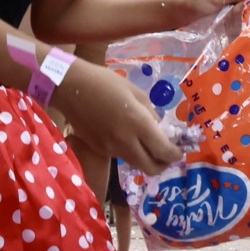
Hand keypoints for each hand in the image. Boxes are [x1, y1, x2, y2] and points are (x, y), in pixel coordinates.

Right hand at [51, 61, 183, 172]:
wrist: (70, 88)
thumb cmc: (105, 83)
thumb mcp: (136, 93)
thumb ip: (150, 114)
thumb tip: (159, 129)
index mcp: (138, 124)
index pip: (164, 151)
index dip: (175, 154)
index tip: (179, 149)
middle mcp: (126, 142)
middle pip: (150, 168)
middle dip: (163, 164)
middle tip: (166, 153)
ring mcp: (111, 149)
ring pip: (136, 163)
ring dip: (146, 157)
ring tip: (146, 142)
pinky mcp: (100, 150)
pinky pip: (121, 155)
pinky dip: (129, 151)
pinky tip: (125, 135)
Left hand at [155, 0, 246, 26]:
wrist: (183, 12)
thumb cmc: (199, 2)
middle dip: (246, 7)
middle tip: (237, 13)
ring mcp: (228, 3)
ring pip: (241, 9)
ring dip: (239, 15)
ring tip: (232, 18)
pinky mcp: (224, 13)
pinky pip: (235, 15)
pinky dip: (235, 19)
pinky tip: (233, 23)